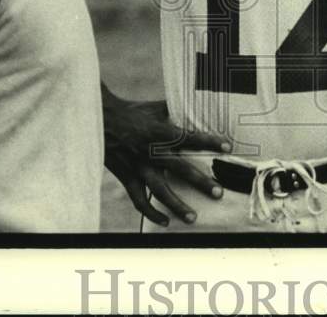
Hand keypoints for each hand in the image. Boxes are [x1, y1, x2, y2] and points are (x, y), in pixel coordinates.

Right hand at [102, 91, 230, 226]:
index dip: (208, 141)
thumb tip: (197, 105)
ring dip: (177, 205)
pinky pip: (139, 200)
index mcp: (158, 131)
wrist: (99, 120)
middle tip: (219, 192)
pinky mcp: (127, 177)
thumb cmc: (131, 111)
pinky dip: (151, 213)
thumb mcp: (154, 107)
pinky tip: (166, 222)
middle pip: (179, 168)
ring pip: (159, 190)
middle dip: (200, 181)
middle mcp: (150, 151)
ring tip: (194, 217)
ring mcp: (137, 167)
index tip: (227, 146)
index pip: (188, 137)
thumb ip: (176, 110)